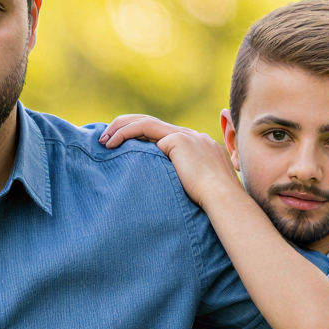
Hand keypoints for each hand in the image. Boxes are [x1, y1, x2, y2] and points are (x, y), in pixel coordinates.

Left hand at [100, 114, 247, 200]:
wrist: (224, 201)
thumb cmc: (213, 206)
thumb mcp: (198, 192)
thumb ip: (185, 185)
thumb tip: (168, 196)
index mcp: (199, 148)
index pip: (163, 135)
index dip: (141, 138)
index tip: (123, 147)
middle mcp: (193, 136)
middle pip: (152, 123)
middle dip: (126, 127)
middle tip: (106, 138)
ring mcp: (186, 136)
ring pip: (146, 122)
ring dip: (121, 129)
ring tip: (104, 141)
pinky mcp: (178, 140)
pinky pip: (144, 130)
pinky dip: (125, 134)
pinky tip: (112, 145)